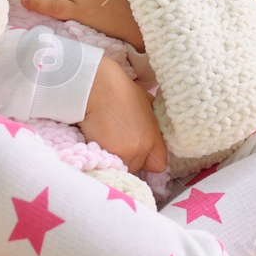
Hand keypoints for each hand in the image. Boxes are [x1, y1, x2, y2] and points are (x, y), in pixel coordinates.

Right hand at [78, 53, 166, 172]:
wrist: (97, 86)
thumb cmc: (119, 89)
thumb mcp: (145, 102)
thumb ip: (150, 120)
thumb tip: (150, 125)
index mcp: (153, 137)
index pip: (159, 165)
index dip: (148, 160)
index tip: (138, 152)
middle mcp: (142, 149)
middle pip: (137, 168)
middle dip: (128, 160)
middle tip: (116, 144)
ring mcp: (125, 155)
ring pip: (121, 169)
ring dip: (115, 161)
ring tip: (105, 144)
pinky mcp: (107, 156)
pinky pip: (107, 167)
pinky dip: (102, 160)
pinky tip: (96, 145)